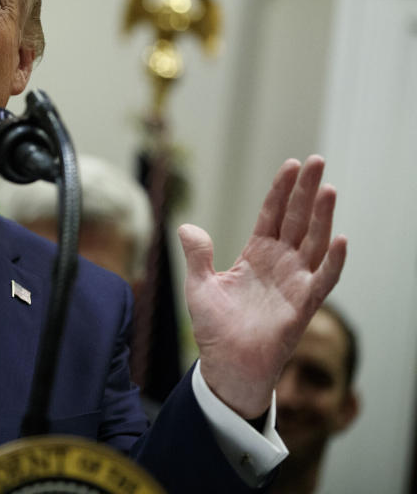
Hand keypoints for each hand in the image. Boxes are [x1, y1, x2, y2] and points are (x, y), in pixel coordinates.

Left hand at [179, 156, 346, 417]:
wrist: (227, 364)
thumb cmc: (215, 328)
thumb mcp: (198, 285)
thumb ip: (197, 255)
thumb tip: (186, 227)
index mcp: (256, 255)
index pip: (272, 215)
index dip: (281, 191)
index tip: (291, 165)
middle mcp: (280, 264)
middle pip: (297, 220)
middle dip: (307, 191)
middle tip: (317, 161)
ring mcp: (294, 282)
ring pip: (313, 242)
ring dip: (322, 216)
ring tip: (327, 188)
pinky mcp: (303, 304)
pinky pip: (323, 279)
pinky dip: (332, 260)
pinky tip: (338, 238)